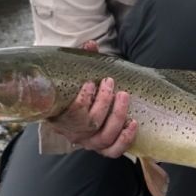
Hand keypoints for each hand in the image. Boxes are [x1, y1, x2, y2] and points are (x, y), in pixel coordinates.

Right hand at [49, 40, 136, 157]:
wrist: (71, 115)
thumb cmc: (74, 93)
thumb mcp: (75, 77)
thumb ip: (82, 61)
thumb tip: (91, 44)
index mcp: (62, 118)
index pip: (72, 114)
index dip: (83, 100)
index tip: (90, 83)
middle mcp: (76, 134)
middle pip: (91, 124)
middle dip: (103, 102)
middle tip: (110, 82)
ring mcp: (90, 143)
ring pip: (104, 138)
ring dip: (117, 117)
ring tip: (124, 96)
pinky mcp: (104, 148)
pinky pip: (114, 151)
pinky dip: (125, 139)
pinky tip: (134, 123)